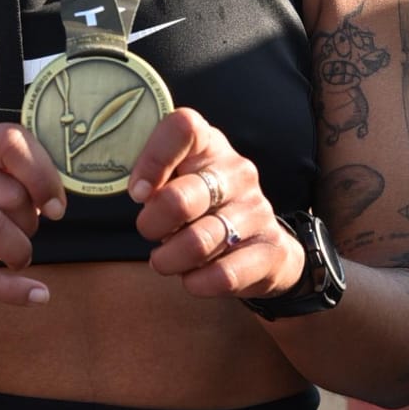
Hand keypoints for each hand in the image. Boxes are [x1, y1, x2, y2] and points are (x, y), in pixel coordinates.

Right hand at [0, 125, 65, 313]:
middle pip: (9, 193)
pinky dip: (14, 290)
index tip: (55, 206)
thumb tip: (53, 202)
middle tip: (21, 235)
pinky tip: (35, 295)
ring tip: (16, 258)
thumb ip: (26, 182)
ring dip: (19, 251)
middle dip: (30, 223)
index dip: (42, 176)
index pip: (9, 141)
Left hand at [128, 109, 305, 302]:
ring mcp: (257, 211)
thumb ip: (155, 178)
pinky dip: (196, 282)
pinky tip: (193, 277)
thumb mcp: (179, 182)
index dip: (152, 159)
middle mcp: (238, 172)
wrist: (264, 249)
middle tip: (151, 234)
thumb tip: (139, 191)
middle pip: (179, 199)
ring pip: (197, 242)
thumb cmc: (205, 211)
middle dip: (151, 226)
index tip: (138, 192)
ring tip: (166, 260)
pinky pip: (222, 275)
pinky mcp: (270, 251)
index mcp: (210, 146)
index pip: (183, 127)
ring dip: (168, 260)